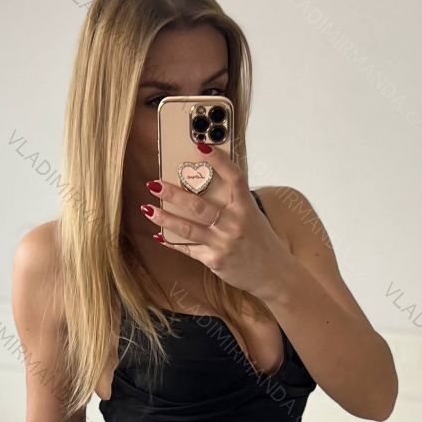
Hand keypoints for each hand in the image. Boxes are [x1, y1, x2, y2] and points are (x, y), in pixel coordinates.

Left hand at [142, 144, 294, 301]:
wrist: (274, 275)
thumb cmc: (261, 241)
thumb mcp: (253, 216)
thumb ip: (233, 202)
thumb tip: (205, 185)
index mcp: (246, 206)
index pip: (233, 177)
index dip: (218, 160)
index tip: (200, 147)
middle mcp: (235, 223)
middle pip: (199, 205)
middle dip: (174, 193)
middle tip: (155, 183)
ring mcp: (224, 243)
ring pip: (188, 228)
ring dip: (165, 217)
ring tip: (147, 208)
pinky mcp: (215, 260)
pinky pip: (189, 248)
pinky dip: (172, 242)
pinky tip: (158, 235)